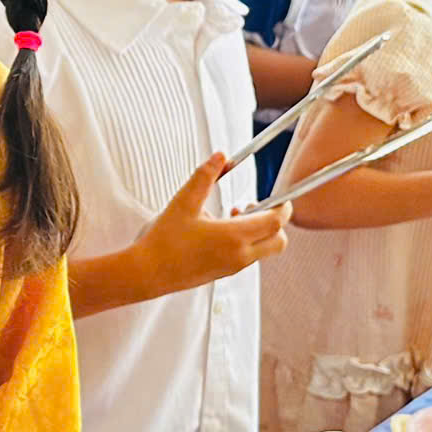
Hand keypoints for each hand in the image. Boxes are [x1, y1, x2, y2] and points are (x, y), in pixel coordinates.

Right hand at [136, 155, 288, 292]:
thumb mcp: (184, 202)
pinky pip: (249, 257)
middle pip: (279, 241)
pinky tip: (222, 229)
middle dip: (276, 223)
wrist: (147, 273)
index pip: (275, 222)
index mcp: (233, 237)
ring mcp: (233, 267)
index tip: (281, 196)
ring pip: (265, 250)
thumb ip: (205, 177)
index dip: (284, 207)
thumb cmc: (164, 241)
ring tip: (234, 214)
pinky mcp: (224, 273)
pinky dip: (247, 242)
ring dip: (260, 232)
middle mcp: (239, 255)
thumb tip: (221, 157)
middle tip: (257, 206)